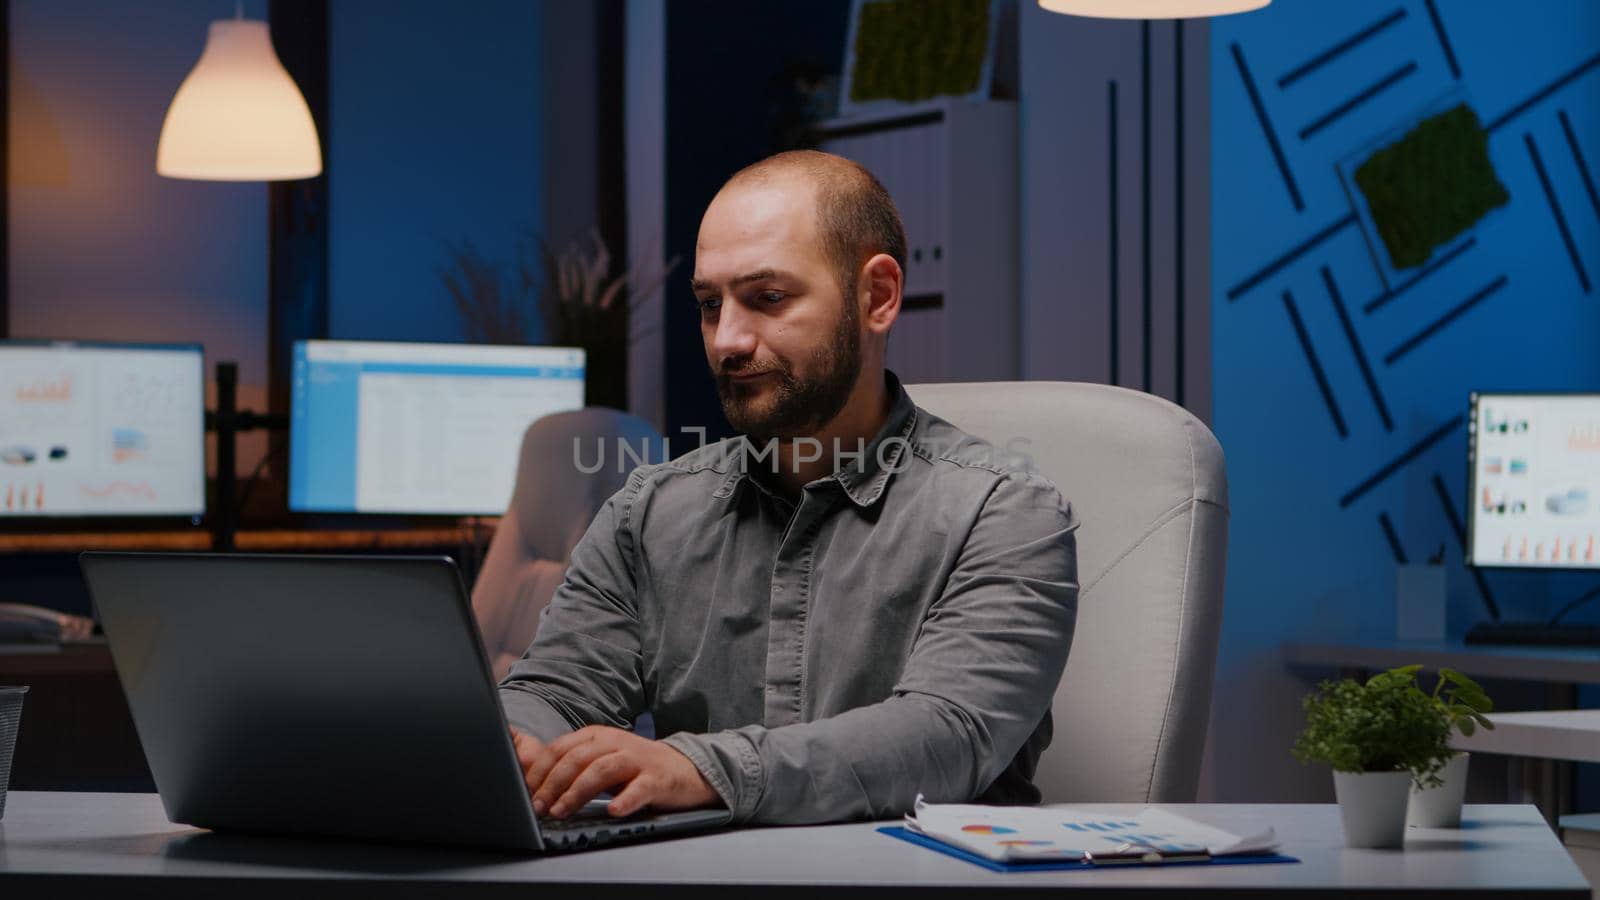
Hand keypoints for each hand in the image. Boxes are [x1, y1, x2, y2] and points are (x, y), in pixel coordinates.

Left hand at [510, 725, 719, 818]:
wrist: (684, 768)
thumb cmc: (636, 768)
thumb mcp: (602, 760)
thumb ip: (574, 767)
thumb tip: (535, 787)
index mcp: (597, 736)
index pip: (559, 749)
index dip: (539, 772)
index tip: (523, 794)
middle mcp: (615, 743)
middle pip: (577, 759)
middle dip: (553, 784)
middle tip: (538, 807)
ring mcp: (637, 759)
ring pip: (601, 770)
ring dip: (578, 792)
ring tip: (562, 811)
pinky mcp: (657, 778)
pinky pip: (639, 788)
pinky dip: (625, 799)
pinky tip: (613, 811)